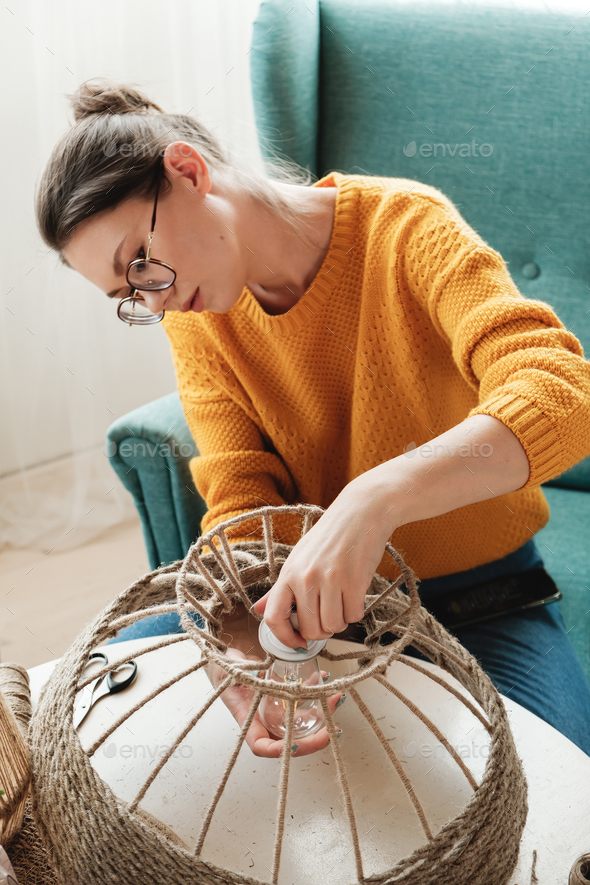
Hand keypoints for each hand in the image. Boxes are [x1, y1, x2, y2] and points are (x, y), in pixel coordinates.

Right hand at [205, 607, 344, 757]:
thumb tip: (252, 673)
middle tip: (332, 730)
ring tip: (336, 699)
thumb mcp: (227, 671)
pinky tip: (322, 678)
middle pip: (290, 740)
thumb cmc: (224, 670)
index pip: (262, 746)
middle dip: (314, 738)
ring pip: (303, 720)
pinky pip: (304, 699)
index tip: (295, 745)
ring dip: (322, 713)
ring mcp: (277, 709)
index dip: (279, 751)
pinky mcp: (285, 696)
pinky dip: (316, 692)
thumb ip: (237, 673)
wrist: (230, 660)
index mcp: (248, 720)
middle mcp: (265, 719)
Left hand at [251, 479, 394, 647]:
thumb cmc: (330, 536)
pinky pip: (353, 616)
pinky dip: (355, 612)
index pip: (274, 617)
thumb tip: (259, 611)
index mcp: (288, 573)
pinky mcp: (354, 582)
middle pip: (309, 629)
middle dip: (320, 631)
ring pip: (332, 626)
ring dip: (340, 621)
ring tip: (342, 602)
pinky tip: (354, 595)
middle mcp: (306, 578)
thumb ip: (280, 588)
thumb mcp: (299, 558)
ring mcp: (330, 580)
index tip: (297, 642)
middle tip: (328, 616)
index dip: (284, 638)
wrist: (361, 512)